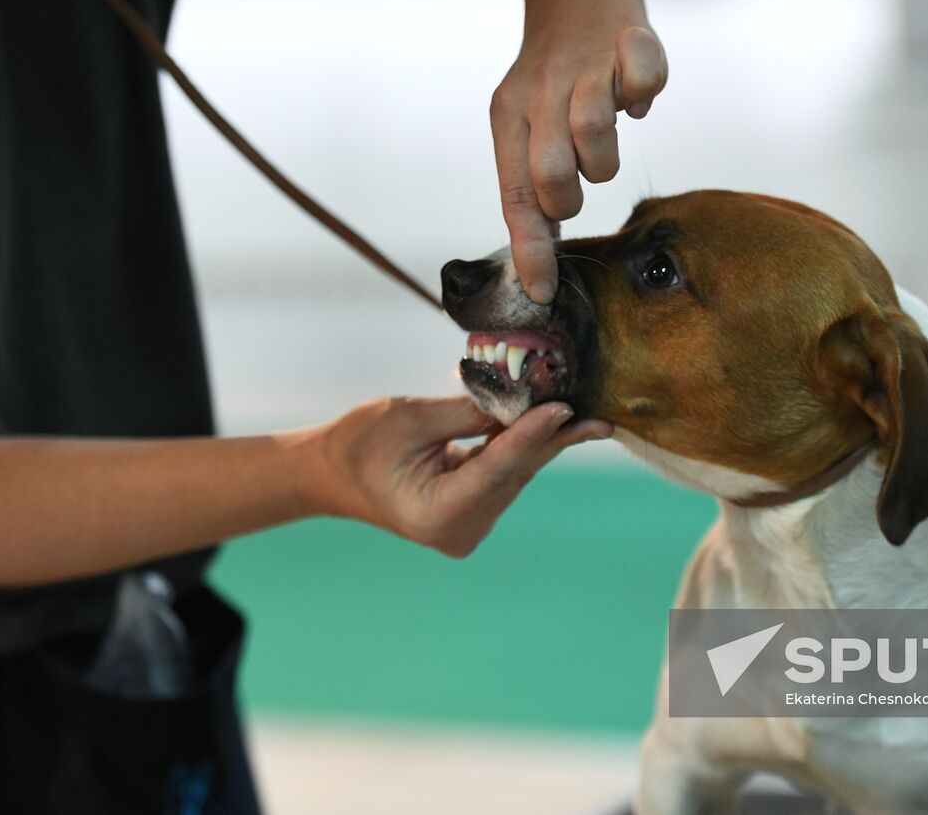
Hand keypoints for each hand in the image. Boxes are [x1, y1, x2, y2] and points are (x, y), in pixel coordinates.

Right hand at [304, 397, 610, 556]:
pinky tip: (557, 421)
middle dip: (550, 436)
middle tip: (597, 413)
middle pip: (514, 473)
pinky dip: (524, 443)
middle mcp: (460, 529)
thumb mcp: (410, 419)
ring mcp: (470, 525)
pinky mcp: (475, 511)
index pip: (495, 469)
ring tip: (583, 409)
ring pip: (516, 472)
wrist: (331, 473)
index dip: (531, 436)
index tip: (562, 408)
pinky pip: (506, 472)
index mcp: (437, 515)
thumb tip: (521, 397)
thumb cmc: (360, 443)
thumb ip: (468, 413)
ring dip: (544, 437)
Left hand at [490, 0, 666, 303]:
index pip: (514, 196)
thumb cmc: (554, 74)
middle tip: (579, 181)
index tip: (543, 294)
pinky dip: (647, 90)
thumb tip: (541, 264)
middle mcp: (540, 92)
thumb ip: (532, 183)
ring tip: (606, 135)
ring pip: (594, 132)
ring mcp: (585, 65)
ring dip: (607, 154)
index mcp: (510, 116)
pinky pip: (646, 81)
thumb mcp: (525, 121)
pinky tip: (635, 90)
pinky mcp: (628, 39)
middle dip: (570, 197)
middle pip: (551, 173)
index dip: (531, 249)